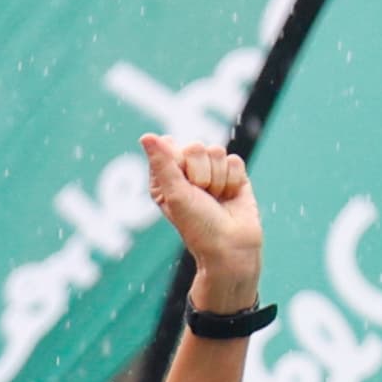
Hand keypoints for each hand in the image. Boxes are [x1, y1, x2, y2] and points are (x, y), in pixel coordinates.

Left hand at [144, 137, 259, 305]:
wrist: (231, 246)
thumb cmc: (197, 226)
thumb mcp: (175, 194)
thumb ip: (163, 163)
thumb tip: (146, 135)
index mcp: (165, 177)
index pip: (169, 146)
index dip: (179, 164)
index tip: (182, 185)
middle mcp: (186, 173)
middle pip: (196, 146)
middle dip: (200, 173)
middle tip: (201, 197)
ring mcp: (211, 172)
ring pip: (217, 151)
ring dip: (218, 180)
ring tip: (215, 200)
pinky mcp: (233, 175)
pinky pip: (234, 160)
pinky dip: (233, 181)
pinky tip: (230, 197)